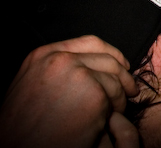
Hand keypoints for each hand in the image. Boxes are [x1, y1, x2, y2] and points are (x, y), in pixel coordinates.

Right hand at [0, 36, 138, 147]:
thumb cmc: (22, 126)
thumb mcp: (30, 86)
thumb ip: (54, 70)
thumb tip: (84, 65)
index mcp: (43, 55)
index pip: (90, 43)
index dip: (111, 53)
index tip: (122, 64)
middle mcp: (61, 59)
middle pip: (108, 60)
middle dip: (123, 75)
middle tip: (130, 89)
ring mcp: (78, 74)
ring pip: (115, 79)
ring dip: (120, 96)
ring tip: (116, 110)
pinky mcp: (93, 94)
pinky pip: (115, 97)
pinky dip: (116, 109)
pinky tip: (107, 121)